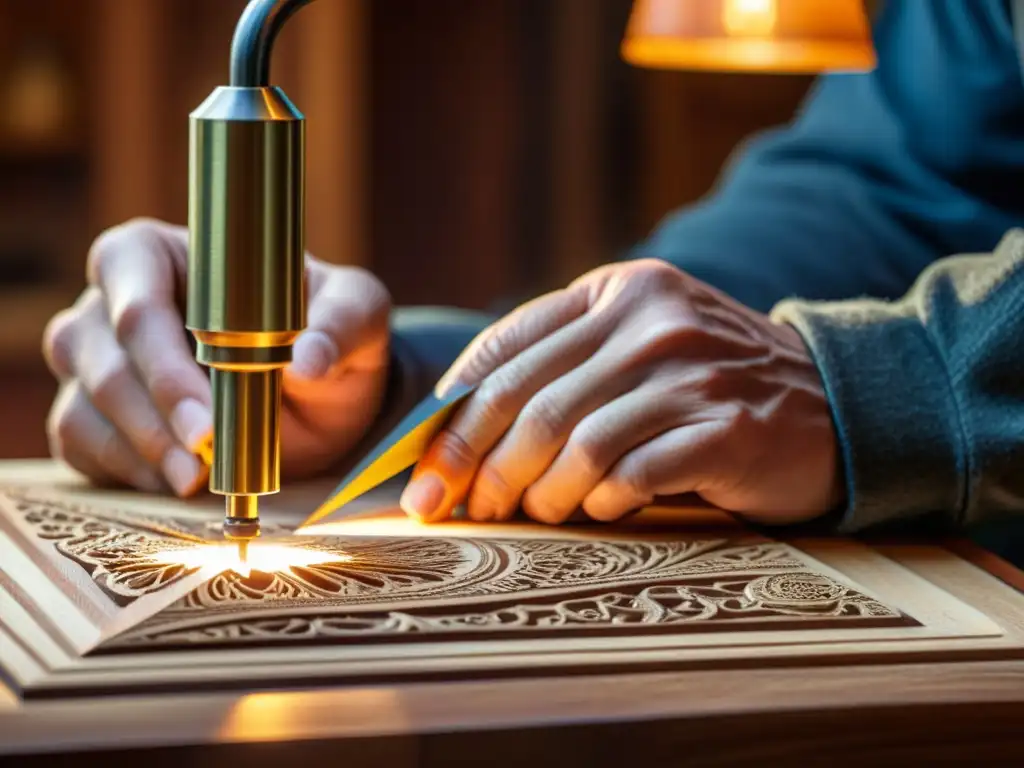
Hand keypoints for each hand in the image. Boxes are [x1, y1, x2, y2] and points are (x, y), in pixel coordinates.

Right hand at [43, 218, 390, 495]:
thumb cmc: (328, 334)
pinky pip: (82, 445)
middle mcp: (112, 300)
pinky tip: (176, 483)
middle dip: (154, 414)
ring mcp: (93, 359)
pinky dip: (125, 471)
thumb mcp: (357, 316)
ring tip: (197, 481)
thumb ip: (342, 323)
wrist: (321, 393)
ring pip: (84, 405)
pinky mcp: (92, 414)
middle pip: (103, 355)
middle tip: (205, 456)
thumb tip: (308, 360)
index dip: (163, 358)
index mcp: (162, 254)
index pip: (135, 293)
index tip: (207, 417)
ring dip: (141, 449)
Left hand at [400, 259, 841, 525]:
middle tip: (450, 508)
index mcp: (616, 291)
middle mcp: (651, 321)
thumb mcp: (639, 342)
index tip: (420, 467)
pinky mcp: (725, 429)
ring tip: (531, 514)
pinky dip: (600, 501)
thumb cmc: (712, 382)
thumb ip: (564, 364)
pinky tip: (599, 510)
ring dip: (537, 492)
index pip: (506, 348)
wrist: (834, 401)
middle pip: (529, 401)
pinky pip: (632, 474)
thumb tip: (457, 431)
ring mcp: (691, 372)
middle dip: (474, 464)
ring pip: (574, 442)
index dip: (451, 413)